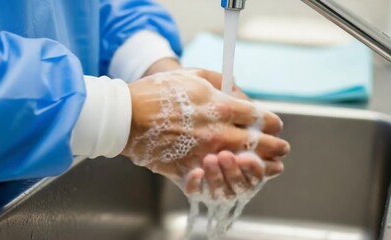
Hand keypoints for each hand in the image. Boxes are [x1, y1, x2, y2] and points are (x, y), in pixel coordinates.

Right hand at [122, 69, 288, 192]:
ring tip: (274, 168)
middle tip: (283, 149)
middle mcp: (218, 132)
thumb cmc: (159, 92)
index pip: (259, 117)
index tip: (276, 125)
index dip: (272, 122)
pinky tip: (242, 179)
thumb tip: (241, 93)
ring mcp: (205, 154)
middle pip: (259, 143)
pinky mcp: (189, 169)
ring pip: (243, 165)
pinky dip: (232, 179)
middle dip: (276, 146)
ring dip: (263, 167)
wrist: (127, 116)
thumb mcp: (193, 75)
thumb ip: (222, 82)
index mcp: (222, 107)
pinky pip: (217, 178)